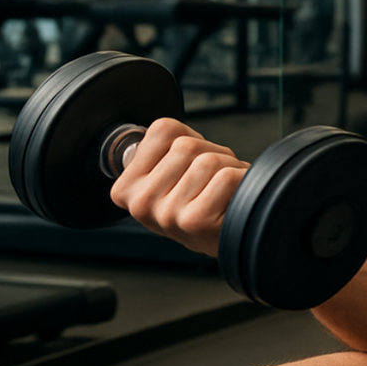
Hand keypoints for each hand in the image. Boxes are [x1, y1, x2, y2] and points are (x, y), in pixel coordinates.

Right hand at [108, 117, 248, 256]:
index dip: (189, 138)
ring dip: (228, 168)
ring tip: (221, 190)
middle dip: (211, 154)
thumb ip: (161, 148)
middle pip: (187, 145)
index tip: (189, 164)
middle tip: (210, 180)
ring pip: (208, 161)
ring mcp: (166, 214)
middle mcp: (141, 203)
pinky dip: (240, 179)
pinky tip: (231, 198)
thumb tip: (169, 129)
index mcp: (126, 188)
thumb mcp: (167, 173)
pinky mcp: (195, 220)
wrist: (226, 237)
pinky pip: (226, 177)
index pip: (163, 129)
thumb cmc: (201, 201)